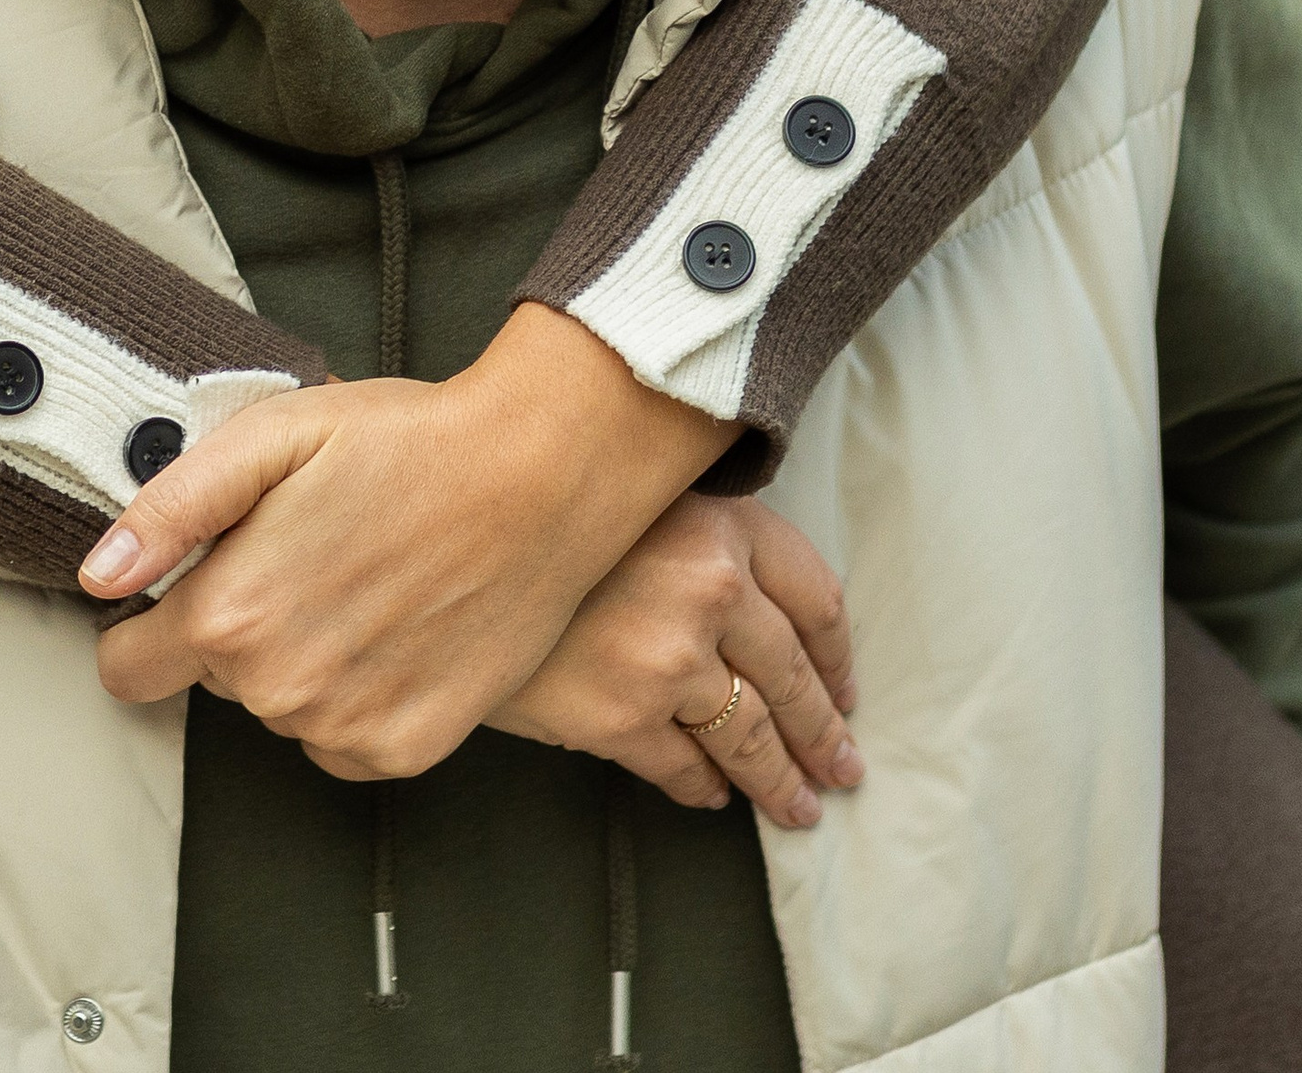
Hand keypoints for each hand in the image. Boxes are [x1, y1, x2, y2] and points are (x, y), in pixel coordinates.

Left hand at [80, 302, 736, 780]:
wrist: (539, 479)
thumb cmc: (405, 442)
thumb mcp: (271, 435)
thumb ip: (170, 508)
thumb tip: (98, 574)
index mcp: (232, 614)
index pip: (128, 668)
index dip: (144, 624)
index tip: (185, 586)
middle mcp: (280, 691)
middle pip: (213, 676)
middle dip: (239, 622)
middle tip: (306, 549)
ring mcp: (346, 728)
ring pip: (277, 706)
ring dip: (299, 659)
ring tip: (360, 577)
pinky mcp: (405, 749)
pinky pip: (340, 737)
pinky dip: (355, 692)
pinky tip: (393, 625)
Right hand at [490, 493, 860, 830]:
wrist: (457, 545)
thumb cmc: (548, 516)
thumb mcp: (640, 497)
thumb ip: (703, 538)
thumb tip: (761, 615)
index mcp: (724, 521)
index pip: (816, 598)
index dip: (836, 654)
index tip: (845, 686)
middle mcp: (709, 586)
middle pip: (792, 677)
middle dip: (823, 731)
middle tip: (842, 766)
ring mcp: (668, 657)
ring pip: (751, 737)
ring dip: (780, 780)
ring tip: (798, 804)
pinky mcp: (622, 716)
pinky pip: (684, 767)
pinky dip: (704, 787)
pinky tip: (713, 794)